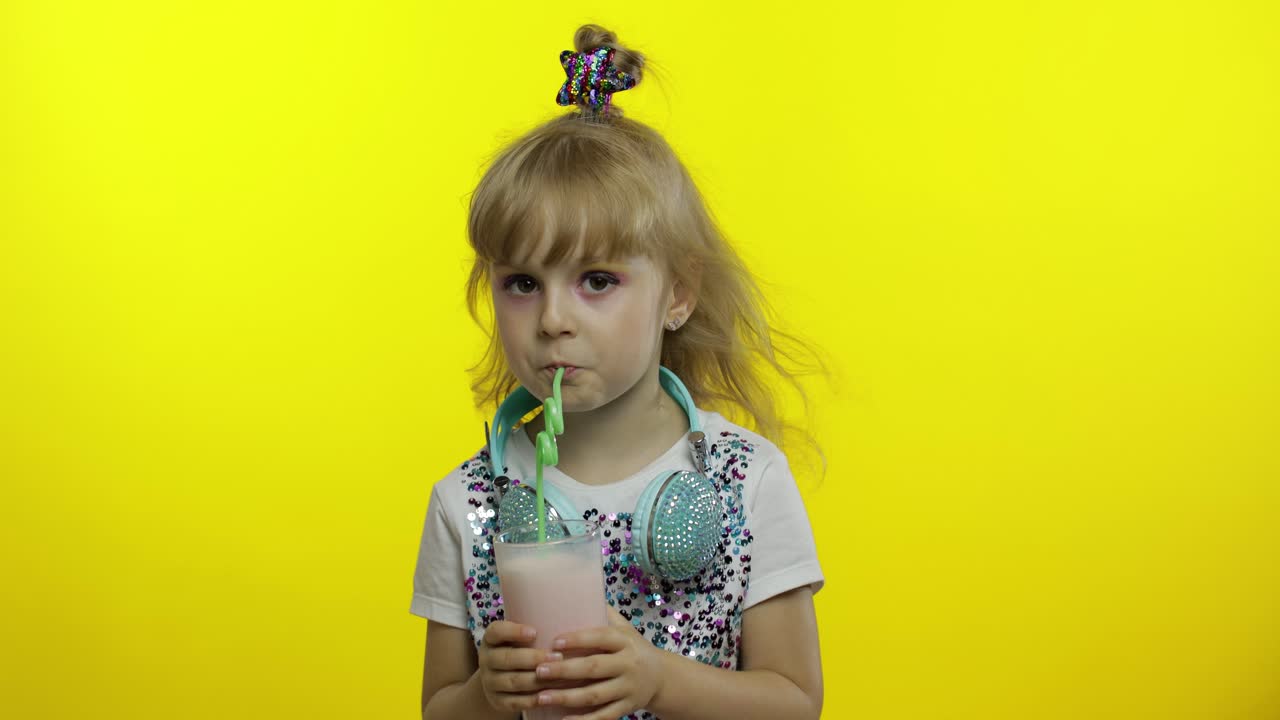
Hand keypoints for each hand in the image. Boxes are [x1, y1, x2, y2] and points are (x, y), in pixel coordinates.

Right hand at [477, 620, 564, 714]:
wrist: (499, 677)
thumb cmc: (518, 648)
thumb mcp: (518, 636)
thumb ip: (533, 630)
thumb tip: (562, 617)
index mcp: (490, 638)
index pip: (497, 631)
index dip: (514, 631)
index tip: (534, 632)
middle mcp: (486, 659)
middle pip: (507, 659)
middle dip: (533, 658)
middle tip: (557, 657)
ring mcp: (489, 681)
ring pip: (513, 681)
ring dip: (537, 680)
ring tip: (559, 676)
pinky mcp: (496, 700)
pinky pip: (514, 702)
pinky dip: (531, 700)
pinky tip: (548, 696)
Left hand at [533, 610, 666, 719]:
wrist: (662, 677)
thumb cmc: (632, 648)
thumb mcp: (624, 628)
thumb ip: (603, 613)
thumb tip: (574, 588)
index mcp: (624, 641)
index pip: (600, 637)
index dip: (578, 639)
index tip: (554, 642)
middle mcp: (628, 664)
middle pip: (594, 668)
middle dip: (564, 671)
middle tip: (538, 671)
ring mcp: (628, 688)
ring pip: (595, 695)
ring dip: (566, 698)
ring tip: (541, 697)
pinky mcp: (626, 708)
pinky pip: (603, 717)